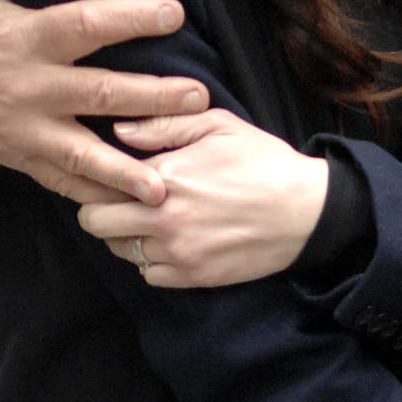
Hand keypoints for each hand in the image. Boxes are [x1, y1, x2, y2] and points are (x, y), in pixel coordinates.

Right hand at [0, 0, 209, 204]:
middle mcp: (31, 88)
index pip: (84, 25)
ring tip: (166, 185)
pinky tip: (136, 209)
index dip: (128, 18)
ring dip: (126, 170)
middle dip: (149, 98)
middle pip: (98, 94)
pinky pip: (67, 185)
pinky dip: (99, 198)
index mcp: (25, 39)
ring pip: (84, 154)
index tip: (173, 13)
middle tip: (198, 98)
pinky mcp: (26, 161)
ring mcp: (29, 131)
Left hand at [77, 108, 328, 284]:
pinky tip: (165, 244)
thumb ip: (163, 124)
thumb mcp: (217, 125)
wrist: (307, 211)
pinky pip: (149, 276)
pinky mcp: (195, 277)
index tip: (102, 171)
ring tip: (143, 221)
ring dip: (124, 236)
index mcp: (165, 174)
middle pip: (95, 222)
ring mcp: (178, 251)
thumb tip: (118, 129)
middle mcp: (164, 217)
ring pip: (119, 251)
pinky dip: (149, 262)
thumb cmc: (264, 162)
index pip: (100, 178)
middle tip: (115, 200)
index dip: (94, 174)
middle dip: (98, 209)